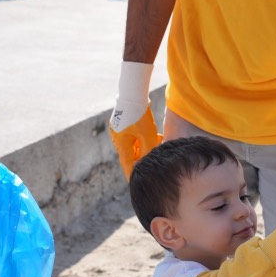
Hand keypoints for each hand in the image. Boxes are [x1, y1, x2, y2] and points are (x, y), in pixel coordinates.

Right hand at [110, 61, 159, 178]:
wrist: (133, 94)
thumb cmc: (140, 116)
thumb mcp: (148, 136)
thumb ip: (147, 151)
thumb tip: (147, 163)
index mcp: (121, 144)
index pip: (127, 165)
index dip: (132, 175)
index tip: (136, 183)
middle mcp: (118, 139)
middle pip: (130, 155)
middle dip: (142, 159)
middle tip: (152, 165)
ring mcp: (119, 131)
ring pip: (133, 144)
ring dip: (144, 147)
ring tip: (158, 144)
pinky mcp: (122, 123)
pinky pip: (133, 136)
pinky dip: (142, 138)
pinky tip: (155, 135)